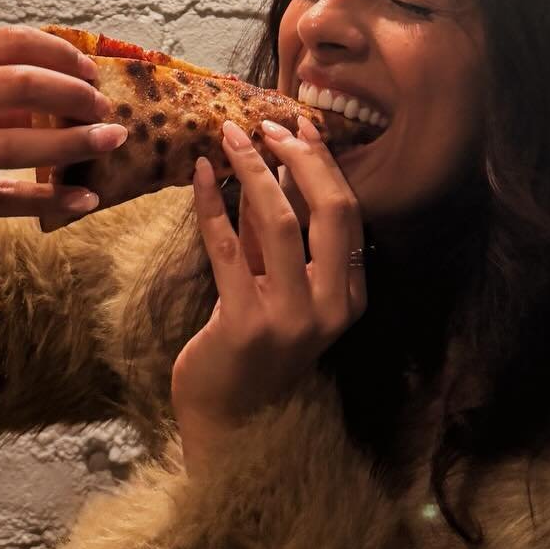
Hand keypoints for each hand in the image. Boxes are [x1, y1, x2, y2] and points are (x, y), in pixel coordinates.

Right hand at [0, 25, 128, 253]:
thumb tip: (62, 87)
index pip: (7, 42)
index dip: (58, 53)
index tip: (90, 70)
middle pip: (14, 84)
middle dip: (72, 95)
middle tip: (106, 109)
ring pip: (9, 144)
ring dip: (69, 143)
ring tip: (111, 142)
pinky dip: (44, 200)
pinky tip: (81, 201)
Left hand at [170, 114, 367, 465]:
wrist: (230, 422)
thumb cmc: (254, 350)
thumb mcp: (277, 289)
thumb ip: (276, 238)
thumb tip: (269, 168)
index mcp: (349, 297)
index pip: (349, 214)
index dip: (325, 165)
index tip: (301, 127)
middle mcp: (329, 307)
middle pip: (329, 211)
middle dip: (299, 158)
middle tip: (267, 125)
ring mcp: (290, 318)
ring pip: (280, 222)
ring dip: (254, 171)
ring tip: (230, 137)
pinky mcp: (245, 323)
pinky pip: (227, 248)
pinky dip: (212, 204)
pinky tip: (200, 175)